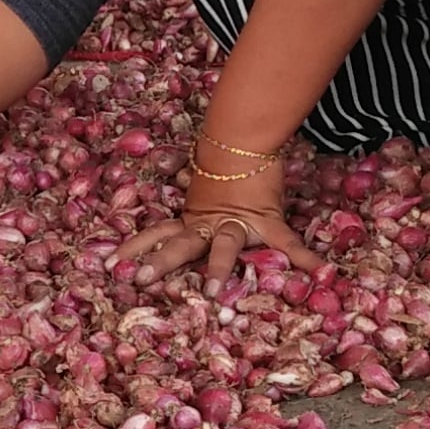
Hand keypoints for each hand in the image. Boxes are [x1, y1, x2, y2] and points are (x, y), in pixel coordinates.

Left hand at [115, 146, 322, 285]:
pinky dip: (304, 258)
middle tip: (139, 279)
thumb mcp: (202, 187)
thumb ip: (194, 205)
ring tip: (213, 294)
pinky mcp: (266, 219)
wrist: (244, 134)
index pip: (158, 233)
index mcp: (192, 217)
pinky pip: (286, 242)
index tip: (109, 263)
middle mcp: (209, 223)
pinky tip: (321, 274)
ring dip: (219, 269)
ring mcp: (238, 222)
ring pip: (224, 246)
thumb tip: (178, 209)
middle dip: (161, 262)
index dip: (135, 247)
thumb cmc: (223, 160)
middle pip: (181, 243)